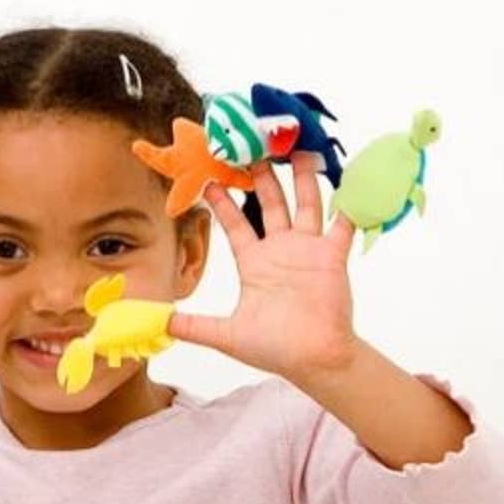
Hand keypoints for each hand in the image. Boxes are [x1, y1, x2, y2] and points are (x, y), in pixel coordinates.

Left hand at [167, 152, 361, 383]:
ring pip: (305, 203)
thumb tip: (155, 324)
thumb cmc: (274, 348)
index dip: (222, 200)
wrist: (315, 360)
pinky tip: (348, 181)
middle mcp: (281, 250)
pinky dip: (347, 204)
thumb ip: (191, 326)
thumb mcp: (226, 335)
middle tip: (252, 143)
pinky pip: (342, 224)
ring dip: (301, 177)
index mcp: (255, 263)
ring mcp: (308, 250)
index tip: (210, 175)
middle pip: (269, 203)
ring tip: (296, 146)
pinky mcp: (332, 256)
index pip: (235, 223)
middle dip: (260, 175)